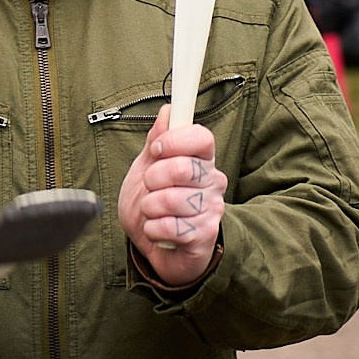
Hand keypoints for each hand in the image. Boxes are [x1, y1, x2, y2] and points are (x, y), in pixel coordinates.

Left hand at [117, 110, 225, 289]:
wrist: (153, 247)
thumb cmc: (155, 206)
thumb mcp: (146, 168)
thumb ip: (156, 141)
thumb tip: (168, 111)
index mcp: (201, 161)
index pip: (201, 138)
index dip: (174, 140)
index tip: (157, 150)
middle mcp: (212, 183)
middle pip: (183, 167)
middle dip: (153, 178)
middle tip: (150, 187)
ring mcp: (211, 210)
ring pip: (172, 199)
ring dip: (150, 206)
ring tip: (152, 211)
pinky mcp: (204, 235)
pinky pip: (170, 226)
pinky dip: (153, 229)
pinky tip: (158, 230)